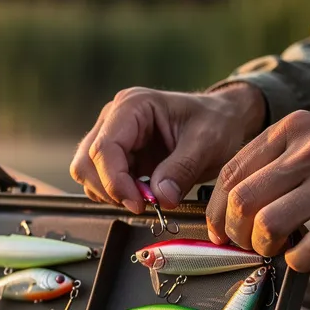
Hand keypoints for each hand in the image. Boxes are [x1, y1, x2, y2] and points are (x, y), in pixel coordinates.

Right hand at [70, 84, 265, 211]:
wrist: (222, 121)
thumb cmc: (216, 122)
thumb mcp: (207, 143)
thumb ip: (182, 169)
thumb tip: (161, 198)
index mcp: (132, 106)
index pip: (104, 149)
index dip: (115, 182)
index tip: (139, 204)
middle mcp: (114, 118)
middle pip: (87, 163)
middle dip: (111, 190)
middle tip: (143, 204)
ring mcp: (111, 136)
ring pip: (87, 174)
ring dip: (112, 193)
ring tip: (146, 197)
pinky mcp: (115, 155)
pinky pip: (100, 181)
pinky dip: (117, 194)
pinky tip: (142, 193)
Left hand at [207, 109, 309, 270]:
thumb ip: (276, 158)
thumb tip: (231, 200)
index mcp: (293, 129)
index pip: (231, 174)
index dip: (216, 210)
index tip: (220, 230)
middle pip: (242, 202)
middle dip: (235, 232)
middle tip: (246, 243)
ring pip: (269, 224)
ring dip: (262, 247)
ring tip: (275, 249)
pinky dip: (297, 262)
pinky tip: (302, 257)